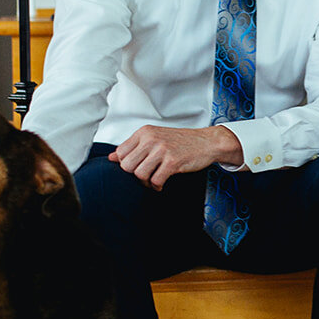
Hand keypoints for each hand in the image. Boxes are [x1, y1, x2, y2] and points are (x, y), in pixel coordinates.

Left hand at [109, 125, 242, 189]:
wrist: (207, 142)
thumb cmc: (182, 141)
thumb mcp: (155, 138)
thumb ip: (134, 147)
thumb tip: (111, 157)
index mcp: (145, 132)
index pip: (120, 153)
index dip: (125, 165)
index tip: (136, 167)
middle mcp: (151, 139)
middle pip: (127, 166)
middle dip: (134, 175)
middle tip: (144, 176)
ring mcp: (162, 150)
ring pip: (139, 174)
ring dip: (146, 182)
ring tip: (153, 180)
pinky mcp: (172, 162)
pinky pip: (155, 181)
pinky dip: (157, 186)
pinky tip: (161, 183)